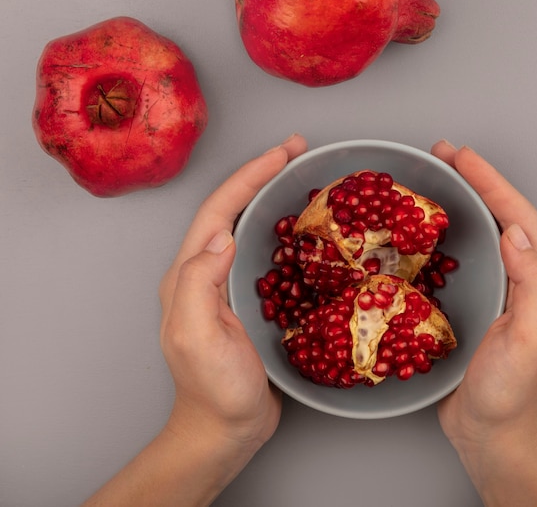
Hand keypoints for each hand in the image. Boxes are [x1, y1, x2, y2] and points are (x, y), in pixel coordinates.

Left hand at [159, 133, 307, 448]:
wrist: (226, 428)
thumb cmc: (213, 389)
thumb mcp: (197, 337)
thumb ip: (198, 284)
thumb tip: (223, 235)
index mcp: (189, 273)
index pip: (218, 210)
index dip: (249, 176)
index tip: (282, 153)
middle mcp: (206, 270)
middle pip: (232, 208)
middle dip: (262, 173)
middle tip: (297, 150)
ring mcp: (228, 282)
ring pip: (249, 224)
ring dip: (273, 194)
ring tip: (302, 174)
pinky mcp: (250, 297)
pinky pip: (266, 250)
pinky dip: (284, 228)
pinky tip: (305, 225)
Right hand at [431, 141, 536, 505]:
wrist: (493, 435)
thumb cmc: (512, 394)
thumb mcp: (534, 339)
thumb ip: (534, 284)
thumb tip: (517, 233)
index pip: (520, 218)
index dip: (492, 182)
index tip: (461, 157)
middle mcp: (526, 281)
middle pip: (503, 216)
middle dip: (476, 181)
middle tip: (442, 155)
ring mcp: (501, 292)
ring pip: (483, 233)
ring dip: (460, 201)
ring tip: (433, 179)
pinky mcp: (477, 304)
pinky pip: (463, 258)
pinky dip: (446, 234)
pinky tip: (423, 230)